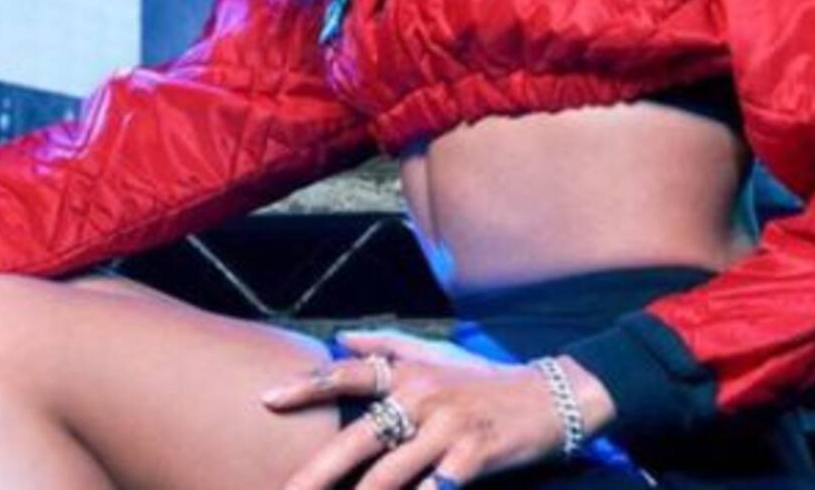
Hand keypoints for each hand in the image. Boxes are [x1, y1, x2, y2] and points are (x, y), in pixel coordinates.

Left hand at [260, 327, 573, 489]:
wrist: (548, 397)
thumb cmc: (483, 381)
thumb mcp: (438, 355)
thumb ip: (388, 348)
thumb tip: (341, 338)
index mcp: (411, 371)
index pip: (350, 374)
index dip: (308, 385)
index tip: (266, 400)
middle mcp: (424, 394)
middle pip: (359, 438)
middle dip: (315, 474)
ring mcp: (447, 428)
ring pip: (388, 476)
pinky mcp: (471, 459)